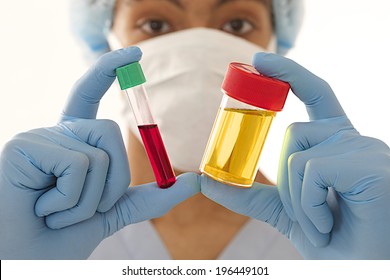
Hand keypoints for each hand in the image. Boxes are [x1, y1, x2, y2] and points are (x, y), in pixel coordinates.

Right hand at [0, 47, 199, 258]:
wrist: (25, 261)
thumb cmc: (61, 237)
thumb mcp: (114, 213)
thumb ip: (152, 197)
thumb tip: (196, 182)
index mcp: (73, 143)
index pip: (89, 94)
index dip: (108, 70)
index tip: (134, 52)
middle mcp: (56, 133)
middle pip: (112, 132)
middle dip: (113, 183)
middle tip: (82, 210)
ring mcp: (39, 137)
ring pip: (99, 151)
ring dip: (91, 198)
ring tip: (57, 212)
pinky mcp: (24, 146)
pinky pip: (79, 165)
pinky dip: (71, 201)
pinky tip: (43, 209)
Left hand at [201, 53, 389, 258]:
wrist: (361, 268)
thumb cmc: (331, 237)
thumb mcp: (283, 211)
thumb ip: (247, 194)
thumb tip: (205, 179)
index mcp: (336, 142)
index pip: (314, 94)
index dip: (289, 74)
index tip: (260, 60)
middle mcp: (352, 138)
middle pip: (292, 132)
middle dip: (286, 182)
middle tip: (306, 215)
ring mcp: (363, 148)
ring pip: (296, 154)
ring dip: (296, 199)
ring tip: (320, 223)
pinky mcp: (367, 163)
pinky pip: (310, 171)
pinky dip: (307, 205)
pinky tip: (328, 223)